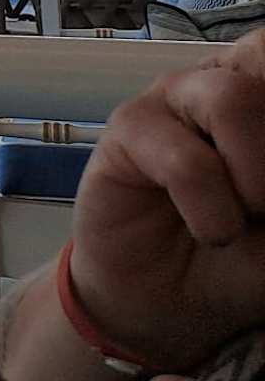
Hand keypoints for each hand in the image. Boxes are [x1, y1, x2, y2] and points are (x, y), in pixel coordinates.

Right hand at [67, 31, 264, 370]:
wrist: (168, 300)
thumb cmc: (239, 255)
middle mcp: (223, 80)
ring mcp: (172, 97)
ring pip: (233, 100)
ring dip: (257, 178)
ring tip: (250, 215)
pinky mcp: (128, 129)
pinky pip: (187, 162)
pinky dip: (213, 212)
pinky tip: (211, 232)